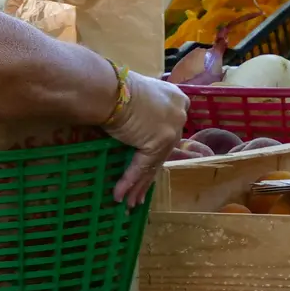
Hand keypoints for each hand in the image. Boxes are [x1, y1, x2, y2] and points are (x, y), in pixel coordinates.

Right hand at [103, 71, 186, 205]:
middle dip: (148, 174)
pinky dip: (129, 182)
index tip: (152, 161)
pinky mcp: (158, 143)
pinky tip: (120, 195)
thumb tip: (133, 126)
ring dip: (139, 186)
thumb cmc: (116, 88)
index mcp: (177, 99)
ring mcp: (172, 130)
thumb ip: (144, 111)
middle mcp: (179, 115)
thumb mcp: (138, 96)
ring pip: (153, 164)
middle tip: (139, 192)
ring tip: (130, 202)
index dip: (160, 149)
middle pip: (163, 151)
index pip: (171, 129)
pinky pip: (141, 167)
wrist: (110, 89)